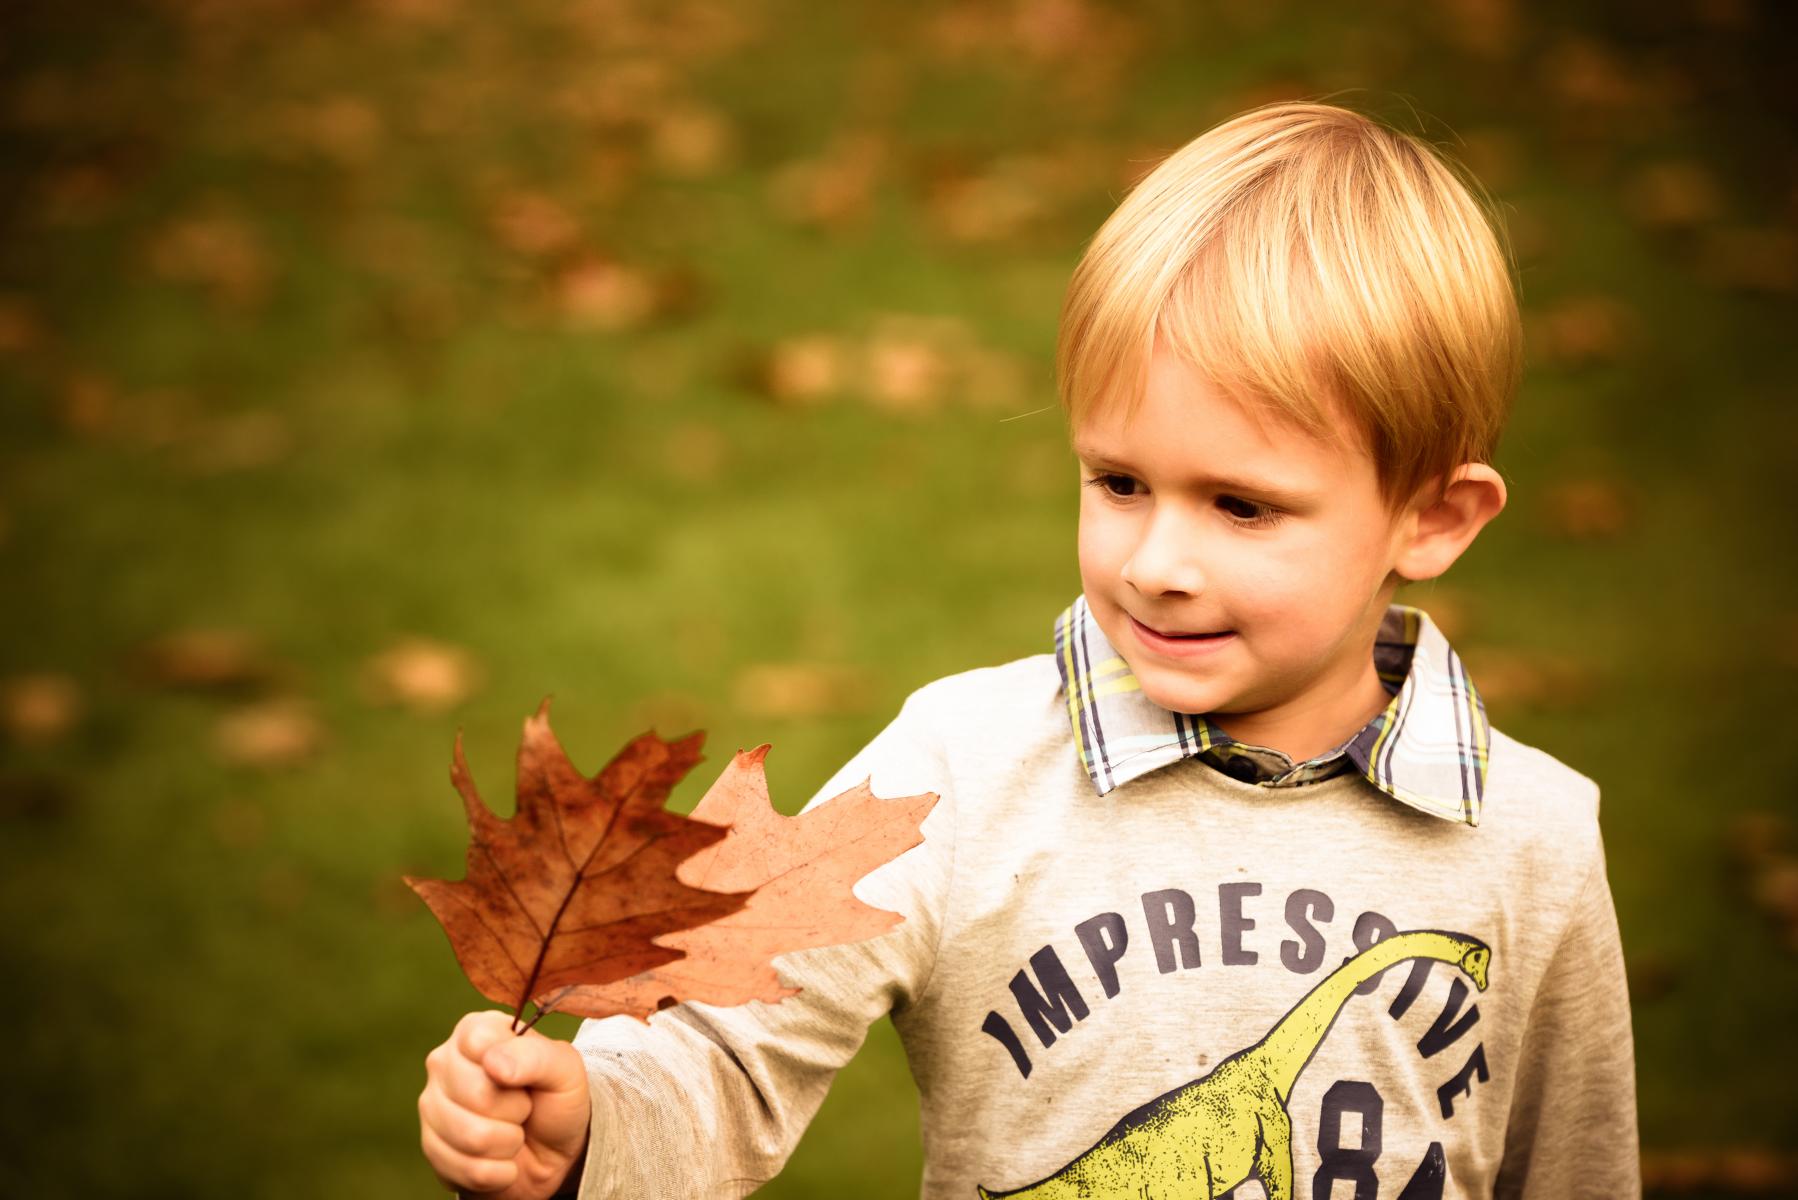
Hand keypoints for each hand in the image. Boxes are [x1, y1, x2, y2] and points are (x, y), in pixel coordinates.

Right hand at [420, 1011, 591, 1198]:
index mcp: (475, 1031)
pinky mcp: (431, 1148)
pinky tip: (502, 1159)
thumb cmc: (557, 1098)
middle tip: (524, 1107)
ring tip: (514, 1132)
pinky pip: (466, 1169)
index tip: (528, 1075)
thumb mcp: (564, 1068)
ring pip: (472, 1136)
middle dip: (516, 1110)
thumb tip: (494, 1064)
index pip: (480, 1044)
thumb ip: (536, 1056)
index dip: (515, 1067)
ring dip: (509, 1143)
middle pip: (477, 1094)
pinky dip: (498, 1172)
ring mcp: (432, 1106)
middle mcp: (444, 1063)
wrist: (554, 1150)